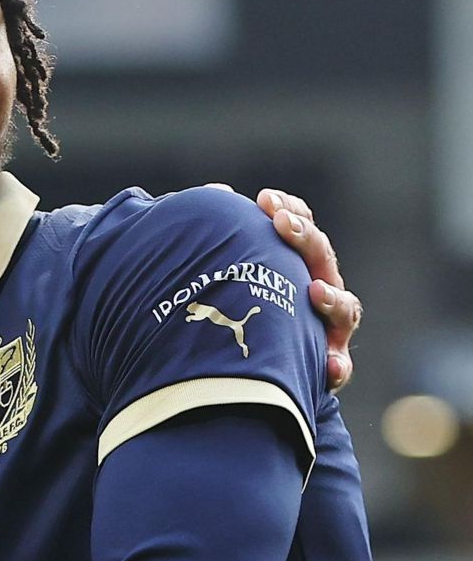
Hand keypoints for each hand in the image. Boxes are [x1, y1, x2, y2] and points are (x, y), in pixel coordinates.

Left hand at [223, 185, 359, 389]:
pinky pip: (339, 366)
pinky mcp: (327, 363)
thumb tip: (217, 193)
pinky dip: (337, 366)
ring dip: (332, 299)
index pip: (302, 228)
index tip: (264, 199)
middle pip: (322, 258)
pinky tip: (329, 366)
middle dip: (305, 238)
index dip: (290, 211)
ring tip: (314, 292)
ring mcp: (328, 326)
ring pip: (344, 309)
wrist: (244, 364)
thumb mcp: (229, 267)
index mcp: (297, 262)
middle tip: (282, 224)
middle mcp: (319, 288)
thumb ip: (223, 233)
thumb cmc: (236, 304)